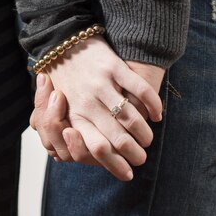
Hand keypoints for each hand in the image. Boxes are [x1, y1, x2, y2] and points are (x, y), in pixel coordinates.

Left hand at [33, 35, 162, 179]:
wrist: (61, 42)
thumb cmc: (61, 81)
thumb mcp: (58, 109)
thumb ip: (70, 131)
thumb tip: (82, 156)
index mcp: (73, 116)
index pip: (97, 149)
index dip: (114, 164)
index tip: (127, 173)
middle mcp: (87, 103)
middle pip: (117, 138)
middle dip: (134, 153)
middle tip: (141, 159)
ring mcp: (101, 84)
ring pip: (130, 117)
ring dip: (144, 133)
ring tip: (148, 140)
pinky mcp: (113, 66)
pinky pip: (139, 90)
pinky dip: (152, 105)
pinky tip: (157, 115)